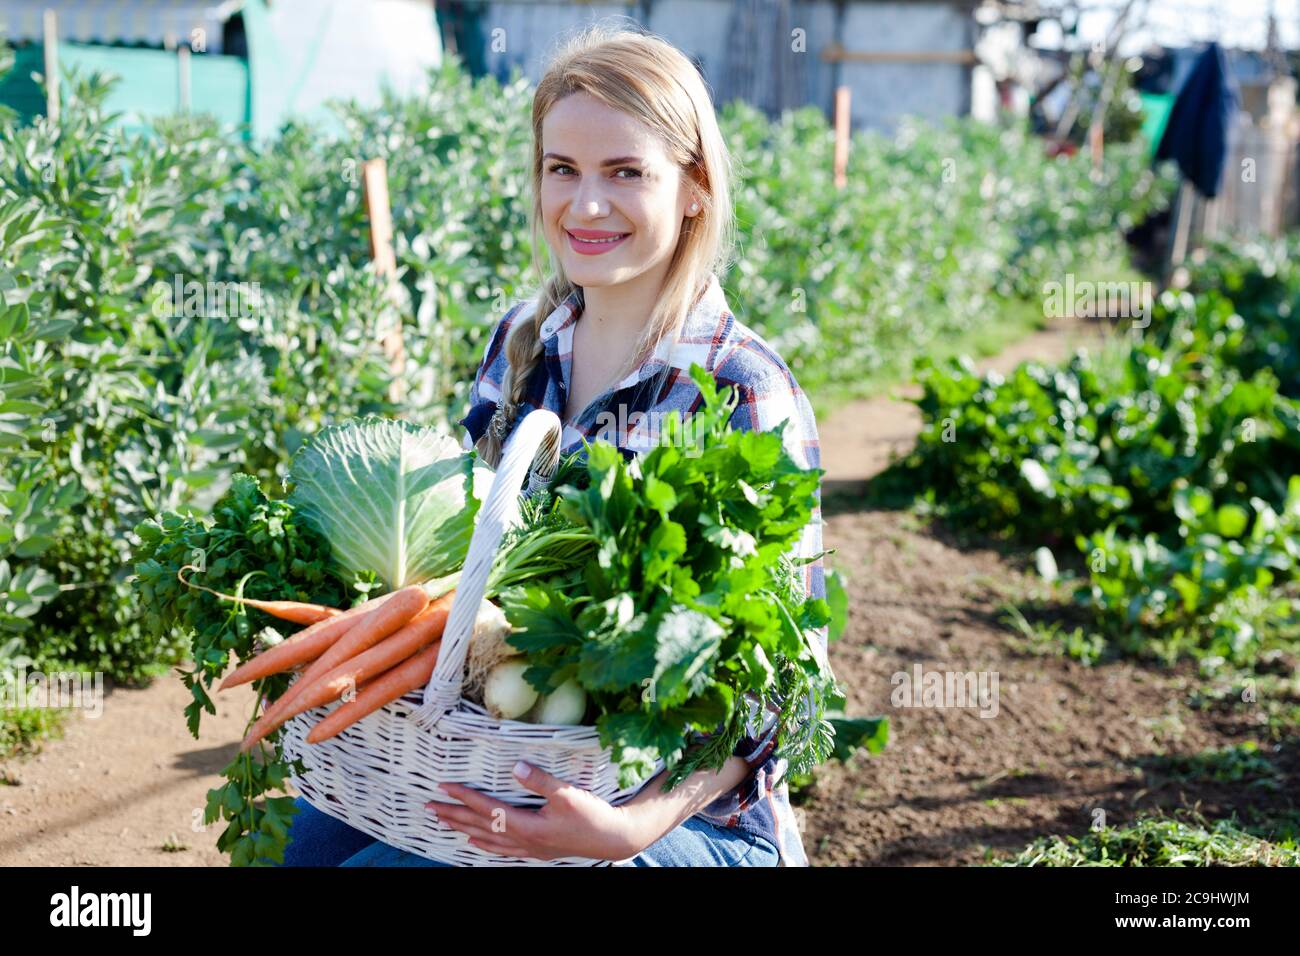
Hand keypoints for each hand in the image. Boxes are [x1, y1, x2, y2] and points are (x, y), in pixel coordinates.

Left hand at [425, 761, 650, 861]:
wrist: (613, 838)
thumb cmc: (592, 816)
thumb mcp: (568, 794)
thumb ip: (541, 780)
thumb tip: (516, 766)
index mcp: (527, 825)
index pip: (487, 808)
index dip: (464, 796)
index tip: (443, 787)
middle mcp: (522, 839)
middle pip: (480, 826)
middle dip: (453, 815)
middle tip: (429, 807)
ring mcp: (528, 847)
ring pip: (487, 839)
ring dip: (463, 828)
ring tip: (444, 823)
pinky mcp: (536, 849)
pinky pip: (501, 849)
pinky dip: (484, 844)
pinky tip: (475, 842)